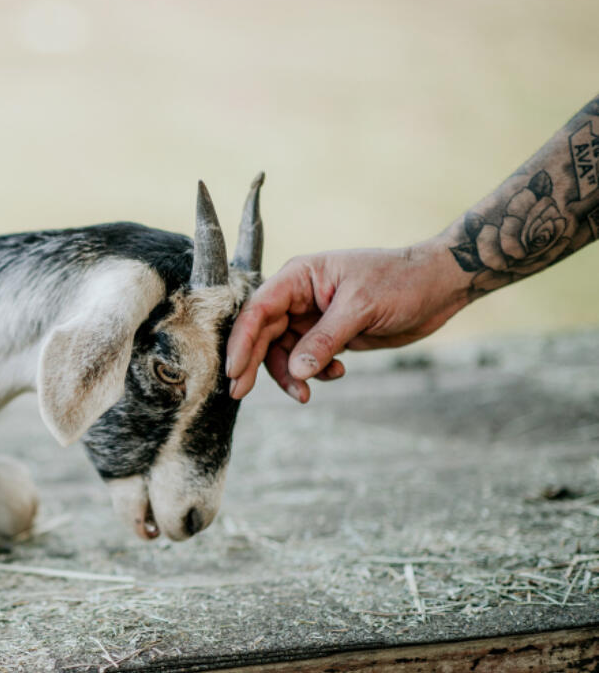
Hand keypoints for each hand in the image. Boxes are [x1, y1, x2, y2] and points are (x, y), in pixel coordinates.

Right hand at [225, 243, 469, 402]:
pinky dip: (314, 373)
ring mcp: (310, 317)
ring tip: (306, 395)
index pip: (258, 310)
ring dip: (291, 375)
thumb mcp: (361, 308)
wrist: (438, 286)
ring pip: (282, 352)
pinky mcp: (327, 335)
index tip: (234, 371)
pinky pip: (305, 359)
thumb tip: (297, 371)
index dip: (241, 340)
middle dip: (255, 364)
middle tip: (241, 394)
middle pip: (262, 333)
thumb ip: (325, 339)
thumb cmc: (400, 282)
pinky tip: (338, 374)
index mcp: (298, 277)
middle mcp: (297, 296)